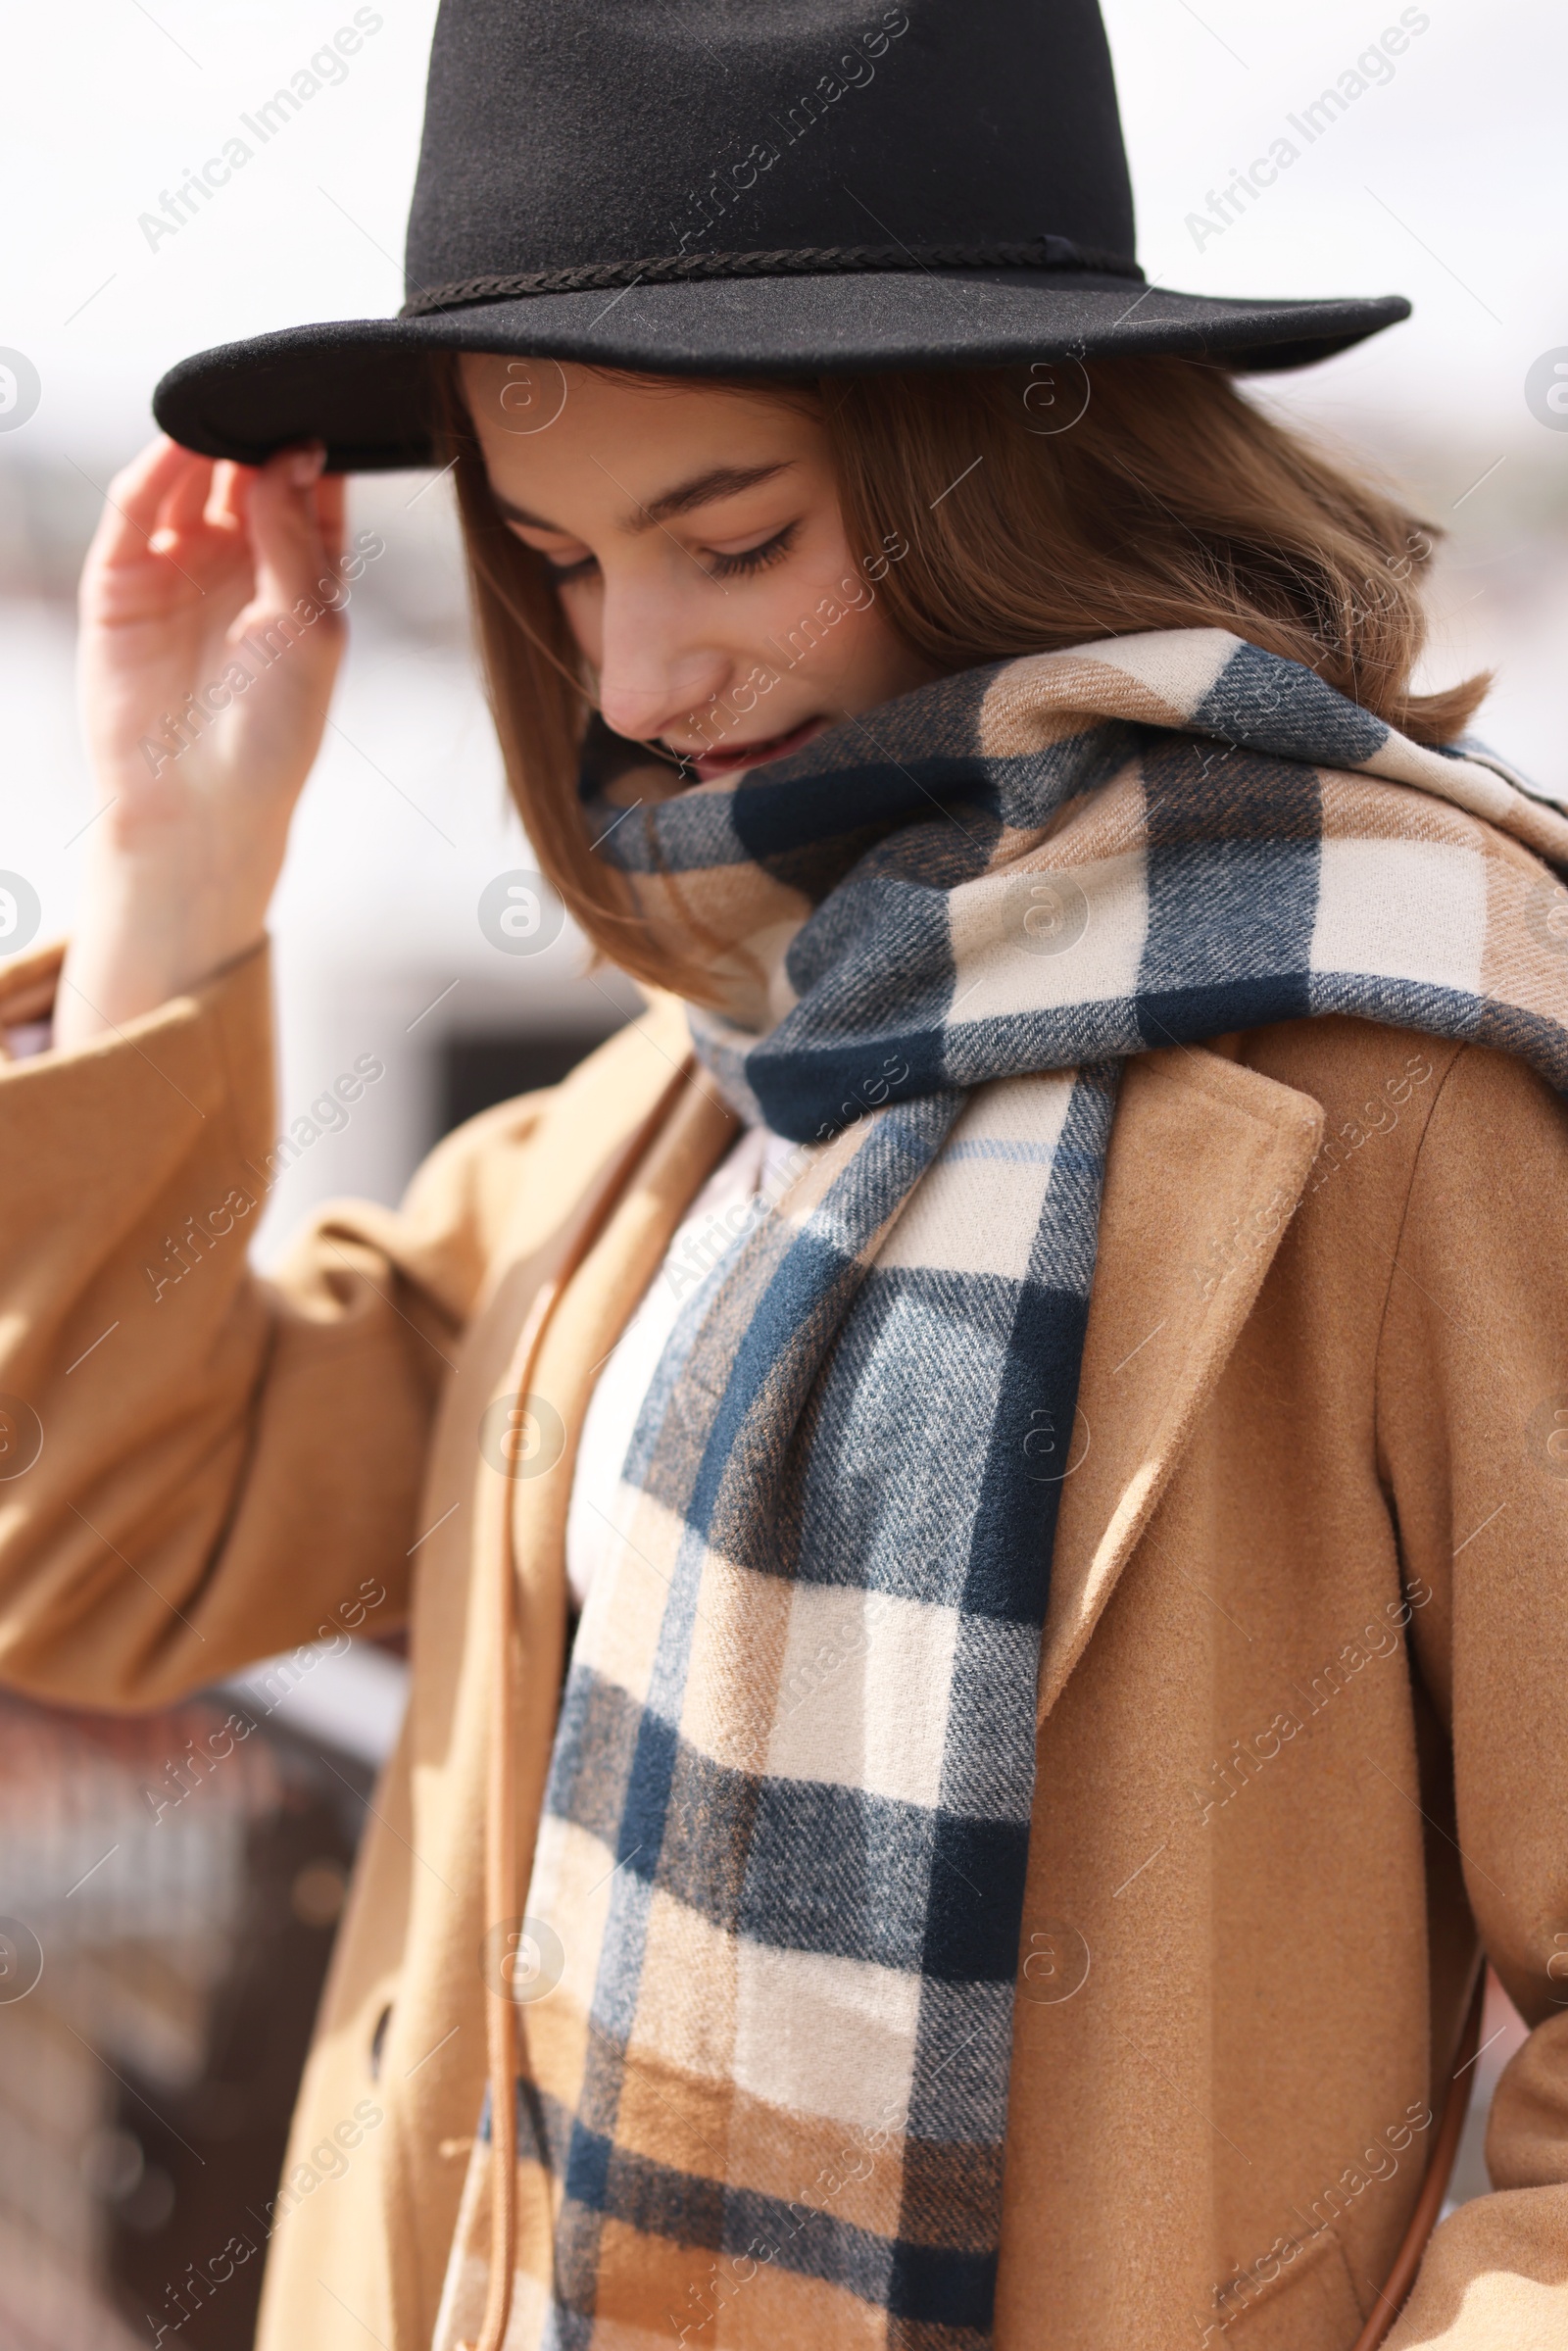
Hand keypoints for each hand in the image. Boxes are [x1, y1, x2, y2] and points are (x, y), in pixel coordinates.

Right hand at [57, 436, 348, 1046]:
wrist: (199, 806)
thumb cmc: (272, 732)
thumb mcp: (307, 628)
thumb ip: (297, 538)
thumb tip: (288, 450)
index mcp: (301, 575)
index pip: (310, 487)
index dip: (314, 443)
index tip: (328, 397)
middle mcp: (239, 562)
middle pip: (246, 471)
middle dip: (255, 430)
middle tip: (270, 385)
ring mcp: (178, 567)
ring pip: (188, 480)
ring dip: (204, 442)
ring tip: (223, 402)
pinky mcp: (121, 580)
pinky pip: (133, 511)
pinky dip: (151, 473)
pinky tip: (177, 443)